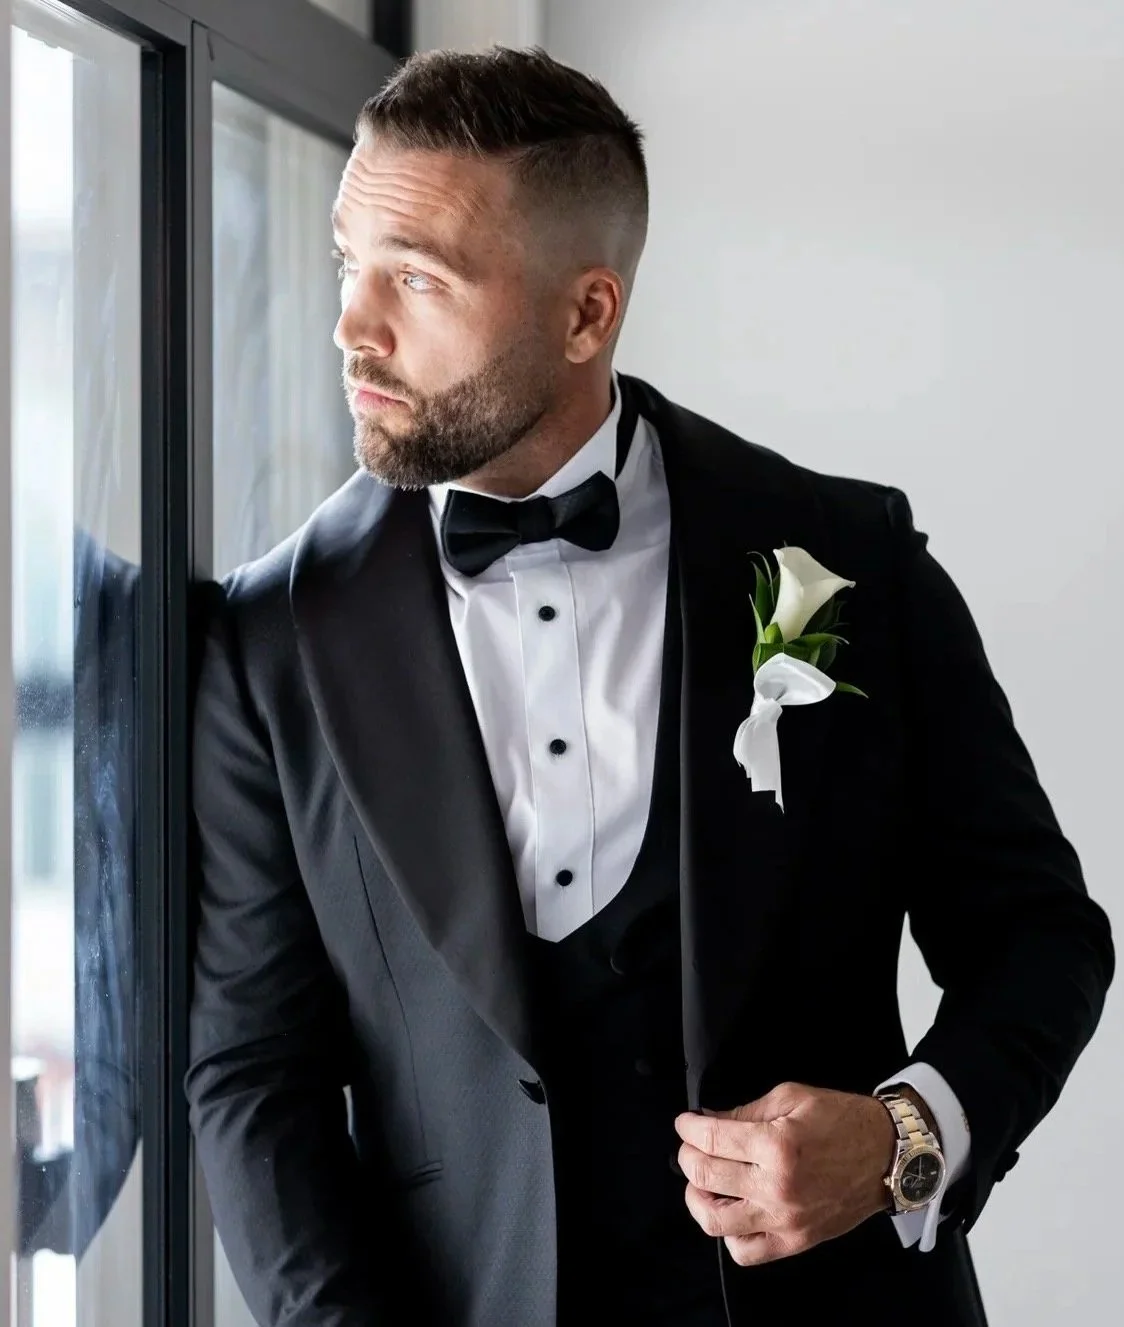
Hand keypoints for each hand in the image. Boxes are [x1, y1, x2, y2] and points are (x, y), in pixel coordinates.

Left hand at [673, 1081, 895, 1266]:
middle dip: (687, 1155)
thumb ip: (745, 1111)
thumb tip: (709, 1120)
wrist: (887, 1155)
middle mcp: (776, 1187)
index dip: (688, 1127)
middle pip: (704, 1177)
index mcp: (776, 1145)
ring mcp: (785, 1220)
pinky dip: (728, 1235)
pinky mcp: (795, 1241)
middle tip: (691, 1144)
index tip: (685, 1122)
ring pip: (715, 1222)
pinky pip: (745, 1252)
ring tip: (702, 1181)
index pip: (710, 1139)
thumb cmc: (844, 1121)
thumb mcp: (791, 1097)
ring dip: (697, 1198)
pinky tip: (732, 1210)